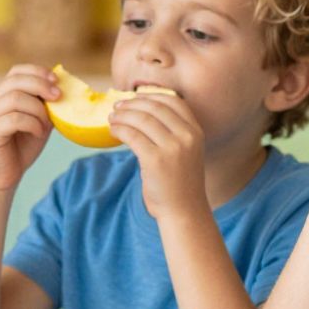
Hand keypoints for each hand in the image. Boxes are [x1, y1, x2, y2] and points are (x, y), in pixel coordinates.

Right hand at [0, 65, 57, 192]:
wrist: (5, 176)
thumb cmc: (21, 148)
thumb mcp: (38, 121)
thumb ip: (45, 105)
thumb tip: (63, 88)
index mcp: (0, 96)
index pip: (16, 71)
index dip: (37, 71)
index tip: (56, 80)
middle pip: (15, 81)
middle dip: (40, 85)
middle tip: (58, 97)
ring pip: (15, 98)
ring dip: (38, 110)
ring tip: (45, 125)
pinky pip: (14, 118)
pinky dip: (32, 124)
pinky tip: (38, 134)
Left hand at [108, 92, 206, 221]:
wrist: (184, 212)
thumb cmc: (179, 183)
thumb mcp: (185, 152)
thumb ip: (172, 132)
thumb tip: (140, 112)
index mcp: (196, 132)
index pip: (173, 101)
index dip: (150, 96)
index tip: (134, 98)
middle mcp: (187, 137)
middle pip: (154, 107)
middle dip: (132, 104)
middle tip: (117, 107)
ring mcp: (173, 148)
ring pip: (141, 119)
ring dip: (122, 116)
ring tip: (112, 118)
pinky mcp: (155, 160)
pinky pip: (132, 136)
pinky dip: (119, 130)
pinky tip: (113, 131)